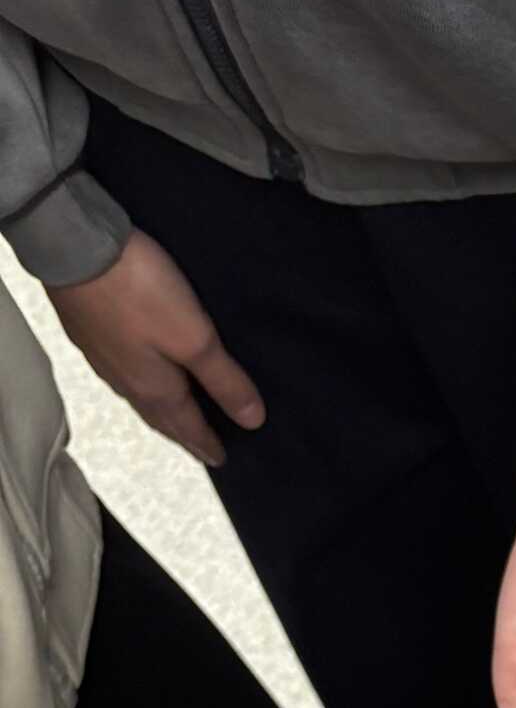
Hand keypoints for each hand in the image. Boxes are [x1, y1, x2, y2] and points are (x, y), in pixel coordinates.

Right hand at [47, 229, 263, 467]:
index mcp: (155, 390)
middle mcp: (125, 381)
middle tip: (199, 446)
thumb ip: (224, 380)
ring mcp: (102, 356)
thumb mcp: (194, 338)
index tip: (221, 461)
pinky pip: (120, 371)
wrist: (71, 246)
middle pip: (160, 417)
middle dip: (182, 434)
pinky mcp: (87, 330)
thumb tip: (252, 422)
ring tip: (174, 416)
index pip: (187, 427)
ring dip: (158, 410)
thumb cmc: (139, 293)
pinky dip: (137, 382)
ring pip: (138, 395)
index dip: (206, 444)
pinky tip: (137, 371)